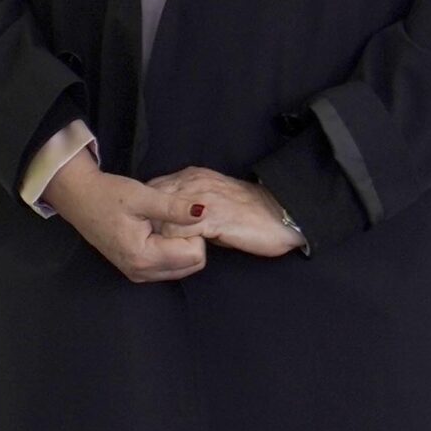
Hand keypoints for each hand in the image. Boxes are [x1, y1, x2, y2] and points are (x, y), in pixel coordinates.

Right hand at [41, 157, 209, 283]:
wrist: (77, 197)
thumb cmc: (107, 194)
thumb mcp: (142, 196)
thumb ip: (174, 208)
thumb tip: (204, 211)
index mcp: (144, 256)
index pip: (195, 254)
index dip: (193, 231)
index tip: (176, 214)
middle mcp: (142, 272)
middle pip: (192, 264)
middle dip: (189, 240)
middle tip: (170, 217)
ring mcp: (138, 274)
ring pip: (183, 267)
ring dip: (180, 246)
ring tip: (161, 223)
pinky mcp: (135, 270)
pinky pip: (169, 267)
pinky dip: (171, 250)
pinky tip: (156, 231)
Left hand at [146, 167, 303, 259]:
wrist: (283, 214)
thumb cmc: (250, 213)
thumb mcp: (214, 202)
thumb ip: (191, 206)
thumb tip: (170, 222)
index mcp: (191, 177)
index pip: (152, 191)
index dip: (148, 213)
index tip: (147, 231)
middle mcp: (192, 182)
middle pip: (151, 203)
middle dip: (149, 225)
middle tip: (150, 244)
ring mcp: (201, 199)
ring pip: (162, 218)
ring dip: (160, 237)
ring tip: (163, 251)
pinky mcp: (212, 218)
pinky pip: (180, 232)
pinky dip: (176, 244)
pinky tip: (181, 253)